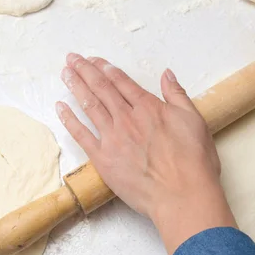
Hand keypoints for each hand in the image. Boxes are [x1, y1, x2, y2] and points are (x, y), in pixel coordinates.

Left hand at [56, 54, 236, 254]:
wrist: (182, 195)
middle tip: (72, 59)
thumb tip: (167, 74)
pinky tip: (60, 108)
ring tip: (65, 74)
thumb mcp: (194, 120)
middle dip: (85, 71)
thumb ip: (177, 95)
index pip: (121, 82)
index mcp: (148, 108)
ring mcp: (112, 139)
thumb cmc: (193, 161)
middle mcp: (127, 118)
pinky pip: (81, 135)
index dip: (106, 68)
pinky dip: (69, 120)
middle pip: (101, 89)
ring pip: (89, 106)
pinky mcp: (103, 160)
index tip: (94, 60)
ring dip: (76, 87)